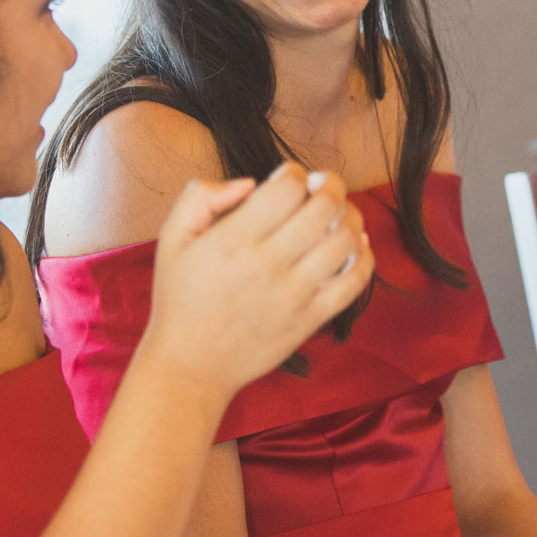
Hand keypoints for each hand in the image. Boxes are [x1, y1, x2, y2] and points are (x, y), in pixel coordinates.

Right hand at [141, 163, 374, 394]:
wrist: (190, 364)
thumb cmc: (180, 299)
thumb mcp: (172, 239)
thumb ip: (201, 197)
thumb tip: (249, 183)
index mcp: (235, 238)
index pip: (289, 186)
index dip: (296, 171)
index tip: (290, 177)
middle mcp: (268, 264)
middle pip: (325, 207)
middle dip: (330, 185)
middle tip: (322, 186)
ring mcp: (294, 294)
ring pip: (346, 240)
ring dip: (350, 217)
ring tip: (338, 215)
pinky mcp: (309, 320)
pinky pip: (354, 283)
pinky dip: (364, 258)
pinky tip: (355, 247)